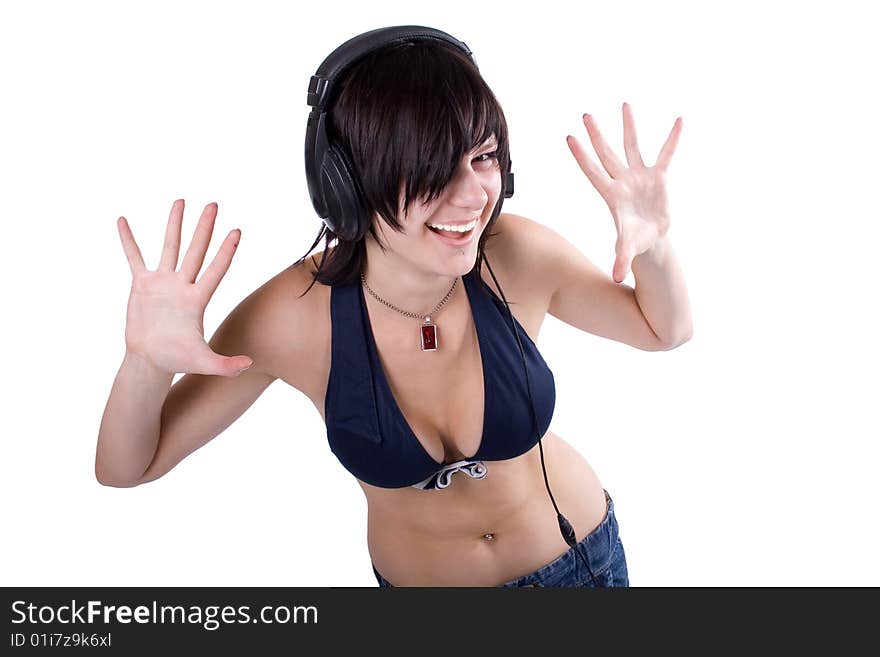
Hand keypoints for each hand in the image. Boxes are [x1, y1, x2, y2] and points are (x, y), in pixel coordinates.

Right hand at [116, 199, 252, 375]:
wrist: (150, 359)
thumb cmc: (176, 359)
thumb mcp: (203, 362)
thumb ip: (226, 364)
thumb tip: (248, 364)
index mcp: (198, 299)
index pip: (216, 270)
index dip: (226, 251)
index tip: (237, 231)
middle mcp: (183, 285)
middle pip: (196, 251)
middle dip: (204, 228)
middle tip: (213, 204)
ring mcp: (163, 282)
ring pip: (170, 247)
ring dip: (174, 224)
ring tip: (181, 201)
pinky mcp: (142, 285)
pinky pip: (134, 258)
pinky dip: (128, 241)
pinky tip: (123, 221)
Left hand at [566, 102, 681, 282]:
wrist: (651, 239)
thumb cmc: (635, 242)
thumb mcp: (628, 249)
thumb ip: (621, 260)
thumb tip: (616, 277)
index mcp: (612, 195)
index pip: (593, 171)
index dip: (582, 156)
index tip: (570, 137)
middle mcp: (623, 180)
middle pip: (607, 154)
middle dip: (596, 135)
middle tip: (585, 115)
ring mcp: (640, 176)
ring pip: (632, 146)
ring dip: (629, 126)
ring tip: (624, 104)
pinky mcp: (659, 177)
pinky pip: (666, 154)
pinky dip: (672, 139)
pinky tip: (679, 121)